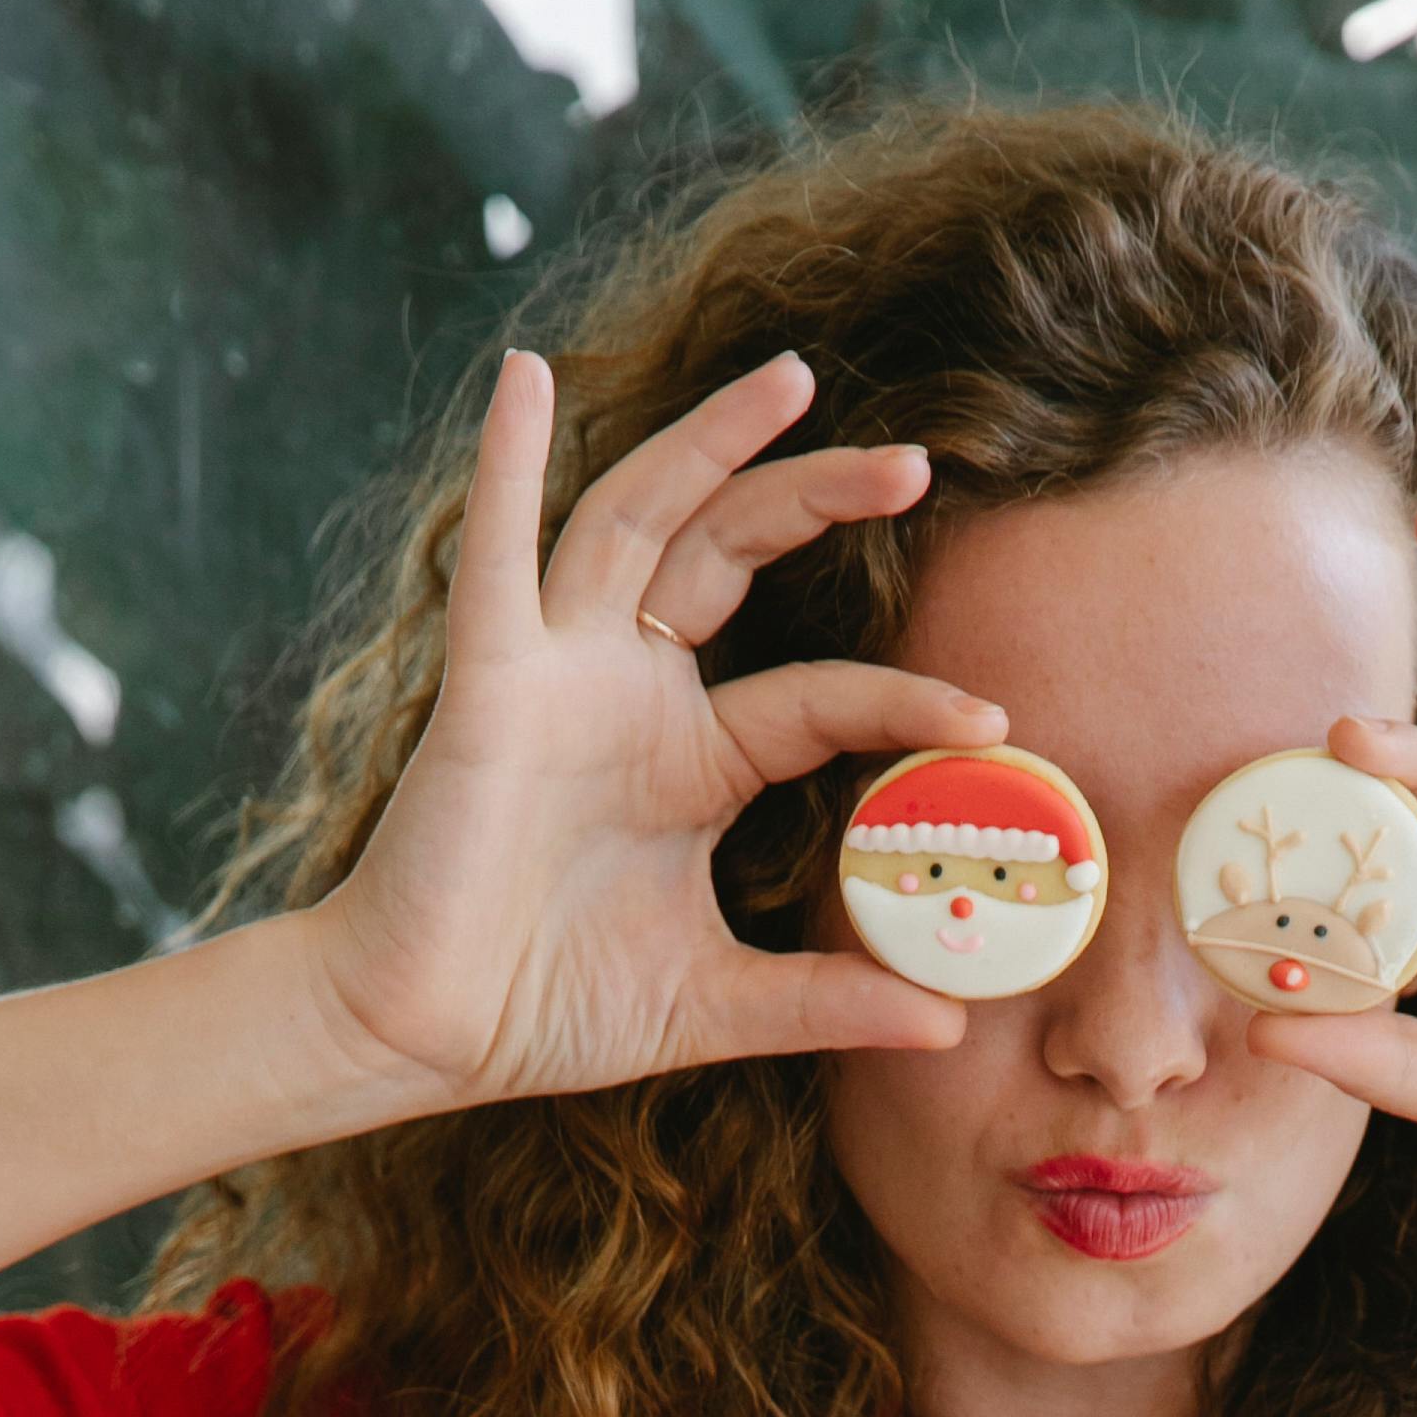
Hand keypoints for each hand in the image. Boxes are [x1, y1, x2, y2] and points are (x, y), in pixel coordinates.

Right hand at [302, 348, 1007, 1111]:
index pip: (820, 699)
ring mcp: (560, 674)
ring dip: (710, 443)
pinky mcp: (489, 683)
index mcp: (693, 760)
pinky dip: (505, 464)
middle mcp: (632, 693)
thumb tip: (952, 1031)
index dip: (903, 702)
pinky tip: (525, 381)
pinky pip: (497, 556)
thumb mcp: (718, 1004)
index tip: (991, 718)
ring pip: (641, 518)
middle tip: (914, 464)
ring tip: (790, 379)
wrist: (425, 1037)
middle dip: (819, 496)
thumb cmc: (550, 1008)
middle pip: (736, 555)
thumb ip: (827, 1004)